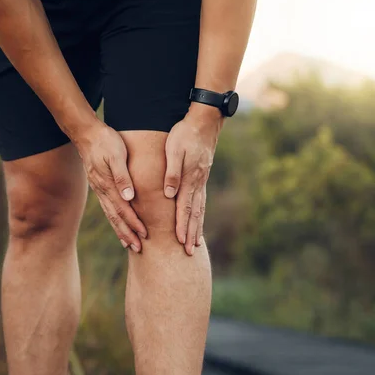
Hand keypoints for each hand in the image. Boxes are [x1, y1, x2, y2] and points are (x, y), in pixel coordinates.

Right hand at [74, 121, 146, 251]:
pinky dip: (114, 220)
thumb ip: (122, 176)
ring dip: (120, 230)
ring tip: (130, 244)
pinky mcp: (99, 187)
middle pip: (116, 218)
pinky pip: (107, 208)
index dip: (134, 223)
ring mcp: (99, 190)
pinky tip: (119, 225)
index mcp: (108, 185)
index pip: (123, 209)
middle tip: (138, 248)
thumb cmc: (105, 141)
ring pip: (111, 215)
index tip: (145, 235)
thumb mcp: (116, 155)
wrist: (86, 133)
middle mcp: (102, 191)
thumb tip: (130, 197)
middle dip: (127, 234)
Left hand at [164, 104, 222, 255]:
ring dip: (197, 227)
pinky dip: (200, 215)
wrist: (204, 121)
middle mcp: (198, 183)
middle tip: (191, 252)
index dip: (182, 225)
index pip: (184, 207)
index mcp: (190, 178)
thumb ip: (172, 173)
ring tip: (196, 243)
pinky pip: (201, 201)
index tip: (180, 241)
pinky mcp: (202, 177)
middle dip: (192, 234)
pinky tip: (199, 222)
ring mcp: (202, 181)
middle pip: (195, 214)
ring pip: (200, 209)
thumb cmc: (184, 134)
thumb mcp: (174, 150)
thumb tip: (170, 194)